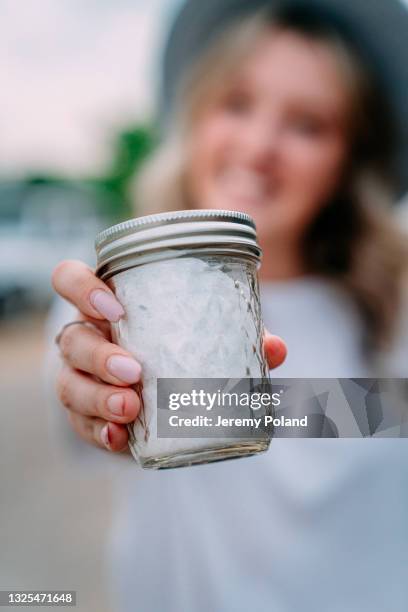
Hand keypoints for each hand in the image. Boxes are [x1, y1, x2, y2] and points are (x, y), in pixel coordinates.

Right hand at [52, 259, 286, 452]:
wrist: (159, 396)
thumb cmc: (178, 349)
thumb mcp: (204, 337)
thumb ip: (238, 338)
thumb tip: (275, 348)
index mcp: (107, 305)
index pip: (70, 280)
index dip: (82, 289)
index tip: (116, 308)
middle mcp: (86, 337)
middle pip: (72, 339)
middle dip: (100, 356)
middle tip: (135, 373)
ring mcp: (79, 377)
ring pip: (69, 383)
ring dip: (97, 397)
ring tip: (130, 409)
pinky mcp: (84, 416)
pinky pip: (79, 424)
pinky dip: (99, 432)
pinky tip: (118, 438)